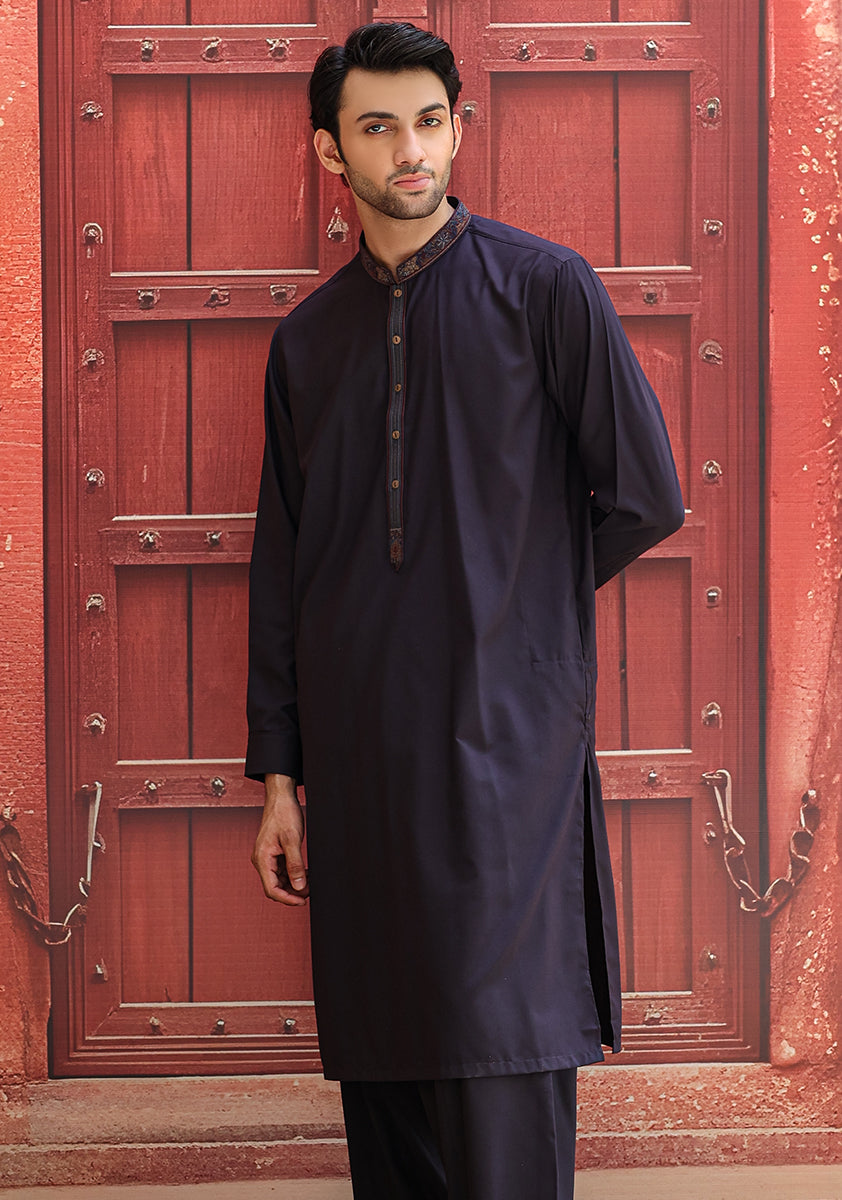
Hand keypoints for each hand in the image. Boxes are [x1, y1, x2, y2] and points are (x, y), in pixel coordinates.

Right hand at [251, 774, 308, 905]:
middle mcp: (262, 860)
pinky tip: (306, 873)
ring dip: (294, 883)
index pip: (272, 889)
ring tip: (311, 882)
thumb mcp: (292, 839)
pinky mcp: (274, 853)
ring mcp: (268, 857)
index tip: (302, 901)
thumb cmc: (284, 814)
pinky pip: (283, 870)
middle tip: (310, 891)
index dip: (287, 899)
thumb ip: (295, 865)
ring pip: (280, 880)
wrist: (281, 797)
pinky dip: (294, 874)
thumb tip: (299, 887)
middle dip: (292, 892)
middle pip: (275, 887)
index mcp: (262, 859)